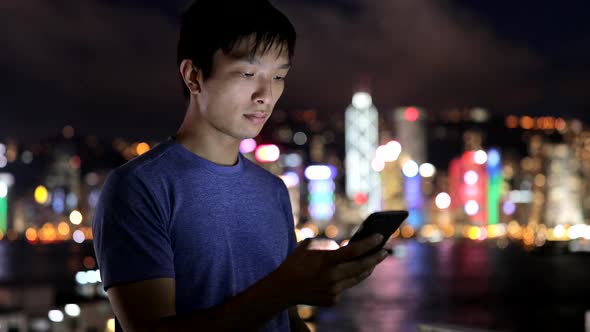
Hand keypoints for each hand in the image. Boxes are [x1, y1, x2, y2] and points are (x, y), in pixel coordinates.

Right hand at [273, 234, 387, 306]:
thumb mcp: (310, 245)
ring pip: (357, 278)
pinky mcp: (333, 300)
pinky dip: (348, 278)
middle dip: (376, 258)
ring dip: (367, 268)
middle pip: (362, 267)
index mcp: (326, 260)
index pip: (354, 251)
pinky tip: (351, 272)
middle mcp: (332, 277)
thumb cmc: (297, 261)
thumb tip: (349, 247)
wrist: (283, 288)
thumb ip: (330, 244)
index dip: (369, 243)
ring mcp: (333, 291)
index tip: (381, 236)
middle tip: (385, 251)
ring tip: (374, 260)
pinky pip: (346, 286)